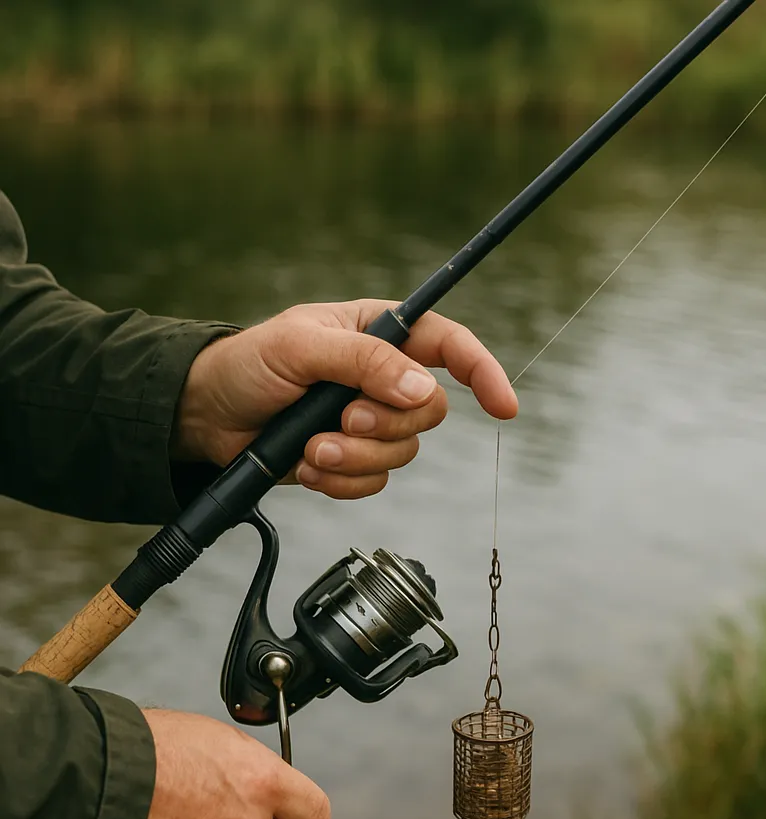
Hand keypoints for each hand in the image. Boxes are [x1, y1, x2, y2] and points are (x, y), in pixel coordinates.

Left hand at [172, 300, 518, 499]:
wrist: (207, 415)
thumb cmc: (249, 364)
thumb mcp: (301, 347)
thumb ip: (364, 362)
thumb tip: (421, 389)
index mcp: (380, 333)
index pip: (450, 346)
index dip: (483, 372)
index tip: (503, 407)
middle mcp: (384, 376)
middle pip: (430, 410)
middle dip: (385, 424)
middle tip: (342, 420)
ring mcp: (370, 420)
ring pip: (402, 451)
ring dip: (355, 457)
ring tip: (311, 448)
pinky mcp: (353, 458)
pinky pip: (374, 482)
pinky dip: (341, 481)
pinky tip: (307, 466)